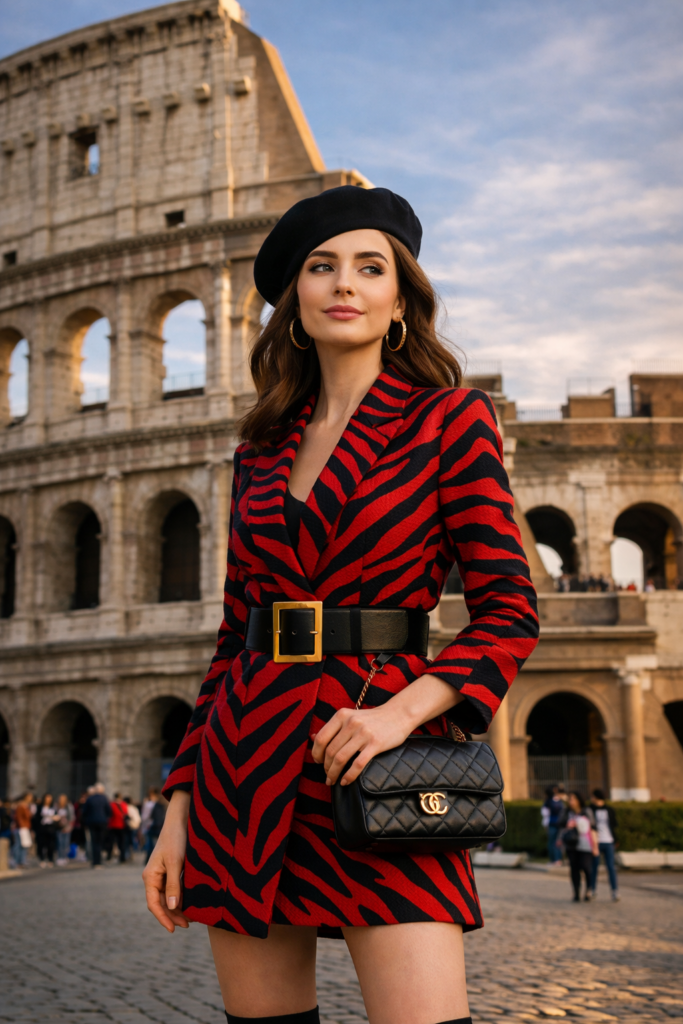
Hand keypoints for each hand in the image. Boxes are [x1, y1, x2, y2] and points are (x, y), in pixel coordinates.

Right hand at [142, 790, 190, 932]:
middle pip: (161, 903)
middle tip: (188, 925)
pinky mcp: (171, 870)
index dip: (163, 918)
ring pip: (167, 898)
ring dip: (177, 908)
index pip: (153, 904)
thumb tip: (172, 907)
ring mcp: (162, 874)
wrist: (181, 819)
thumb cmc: (176, 839)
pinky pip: (173, 889)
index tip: (173, 930)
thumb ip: (173, 885)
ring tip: (191, 918)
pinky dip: (181, 898)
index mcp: (150, 877)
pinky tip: (191, 903)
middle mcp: (154, 877)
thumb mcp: (176, 863)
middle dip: (173, 915)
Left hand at [311, 672, 461, 786]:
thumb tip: (312, 738)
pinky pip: (357, 764)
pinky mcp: (375, 744)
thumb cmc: (372, 719)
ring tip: (333, 780)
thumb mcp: (351, 717)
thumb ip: (333, 728)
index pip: (321, 738)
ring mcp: (363, 733)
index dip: (316, 753)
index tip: (317, 762)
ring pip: (340, 759)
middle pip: (330, 751)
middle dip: (325, 767)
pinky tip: (345, 781)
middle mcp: (351, 723)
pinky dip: (348, 776)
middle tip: (327, 775)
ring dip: (333, 774)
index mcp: (342, 715)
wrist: (398, 715)